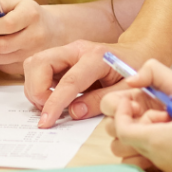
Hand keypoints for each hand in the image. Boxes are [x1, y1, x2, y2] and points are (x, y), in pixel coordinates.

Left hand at [0, 0, 61, 75]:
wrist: (54, 32)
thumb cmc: (31, 15)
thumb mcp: (19, 3)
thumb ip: (0, 4)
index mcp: (32, 15)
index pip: (6, 24)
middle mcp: (35, 36)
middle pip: (1, 45)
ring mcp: (33, 54)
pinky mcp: (28, 67)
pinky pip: (3, 66)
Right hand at [24, 39, 152, 127]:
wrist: (136, 53)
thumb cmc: (133, 71)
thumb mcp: (125, 90)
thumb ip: (101, 101)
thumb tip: (74, 112)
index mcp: (96, 56)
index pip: (68, 80)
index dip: (54, 103)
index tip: (46, 122)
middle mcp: (76, 49)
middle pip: (40, 63)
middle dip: (36, 90)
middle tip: (49, 112)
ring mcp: (66, 52)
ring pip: (35, 64)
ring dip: (36, 88)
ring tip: (52, 106)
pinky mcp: (61, 58)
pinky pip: (39, 69)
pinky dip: (39, 86)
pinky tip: (54, 98)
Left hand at [101, 59, 171, 171]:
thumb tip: (150, 77)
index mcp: (156, 139)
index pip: (121, 128)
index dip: (121, 112)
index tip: (133, 101)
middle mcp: (157, 156)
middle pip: (129, 139)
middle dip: (138, 121)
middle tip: (159, 111)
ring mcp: (166, 168)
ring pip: (144, 149)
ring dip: (150, 133)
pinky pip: (159, 159)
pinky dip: (163, 144)